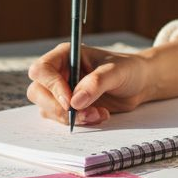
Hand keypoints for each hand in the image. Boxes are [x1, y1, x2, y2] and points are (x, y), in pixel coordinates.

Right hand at [26, 43, 152, 125]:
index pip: (42, 70)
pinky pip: (61, 120)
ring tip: (98, 114)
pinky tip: (99, 115)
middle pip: (37, 92)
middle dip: (59, 108)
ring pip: (47, 109)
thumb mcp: (116, 71)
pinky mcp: (69, 108)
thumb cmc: (128, 69)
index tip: (70, 102)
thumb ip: (96, 83)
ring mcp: (61, 92)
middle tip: (85, 113)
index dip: (51, 86)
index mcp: (66, 55)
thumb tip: (75, 101)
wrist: (139, 84)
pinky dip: (79, 122)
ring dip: (71, 117)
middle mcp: (59, 73)